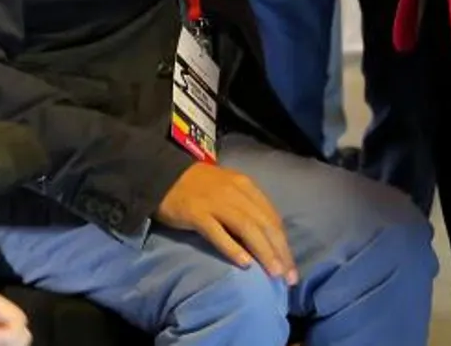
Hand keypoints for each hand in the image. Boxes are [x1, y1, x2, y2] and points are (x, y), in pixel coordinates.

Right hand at [155, 162, 296, 284]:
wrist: (160, 173)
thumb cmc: (197, 186)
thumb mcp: (228, 189)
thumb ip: (246, 208)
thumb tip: (266, 238)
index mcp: (245, 186)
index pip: (271, 216)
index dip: (284, 242)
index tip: (291, 265)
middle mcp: (234, 192)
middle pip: (263, 223)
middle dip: (280, 251)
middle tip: (288, 277)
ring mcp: (215, 202)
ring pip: (246, 228)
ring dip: (263, 251)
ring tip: (274, 272)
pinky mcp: (196, 213)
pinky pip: (217, 232)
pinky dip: (233, 248)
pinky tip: (245, 263)